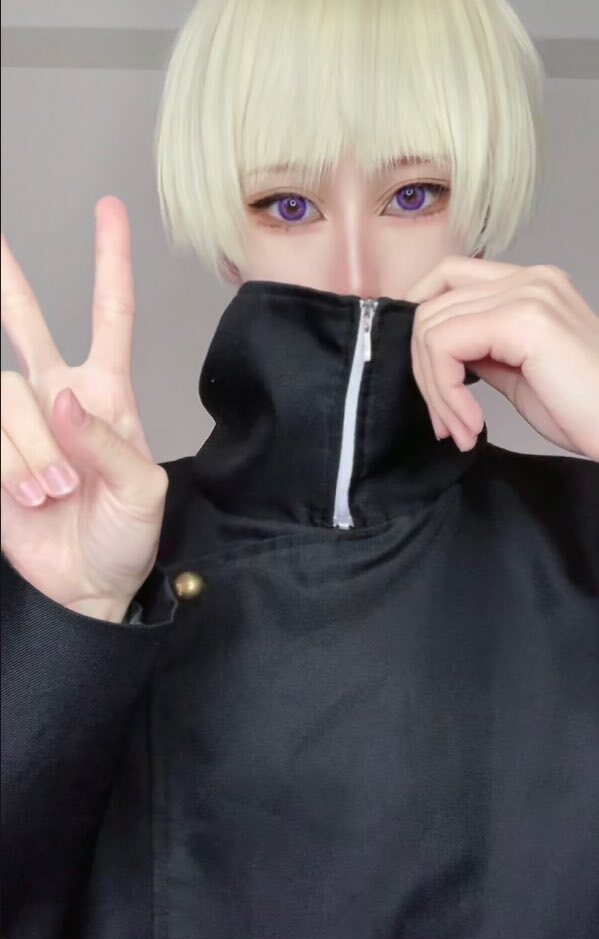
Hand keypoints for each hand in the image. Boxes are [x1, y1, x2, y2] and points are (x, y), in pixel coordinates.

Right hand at [1, 197, 168, 617]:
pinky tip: (25, 495)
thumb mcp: (140, 492)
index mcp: (106, 394)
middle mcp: (58, 397)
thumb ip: (105, 442)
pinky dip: (7, 467)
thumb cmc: (126, 537)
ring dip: (30, 451)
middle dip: (9, 281)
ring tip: (52, 494)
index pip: (110, 315)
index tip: (107, 209)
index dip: (109, 262)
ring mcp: (20, 425)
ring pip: (6, 396)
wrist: (89, 586)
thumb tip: (60, 398)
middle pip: (26, 323)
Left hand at [405, 256, 598, 460]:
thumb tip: (438, 353)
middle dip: (425, 373)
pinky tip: (471, 425)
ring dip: (436, 391)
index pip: (447, 277)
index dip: (420, 326)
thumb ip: (481, 352)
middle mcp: (531, 278)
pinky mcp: (524, 319)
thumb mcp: (519, 375)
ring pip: (431, 328)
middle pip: (432, 305)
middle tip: (446, 424)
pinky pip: (444, 346)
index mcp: (532, 285)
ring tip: (461, 430)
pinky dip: (446, 393)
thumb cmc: (585, 411)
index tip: (426, 380)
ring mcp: (529, 293)